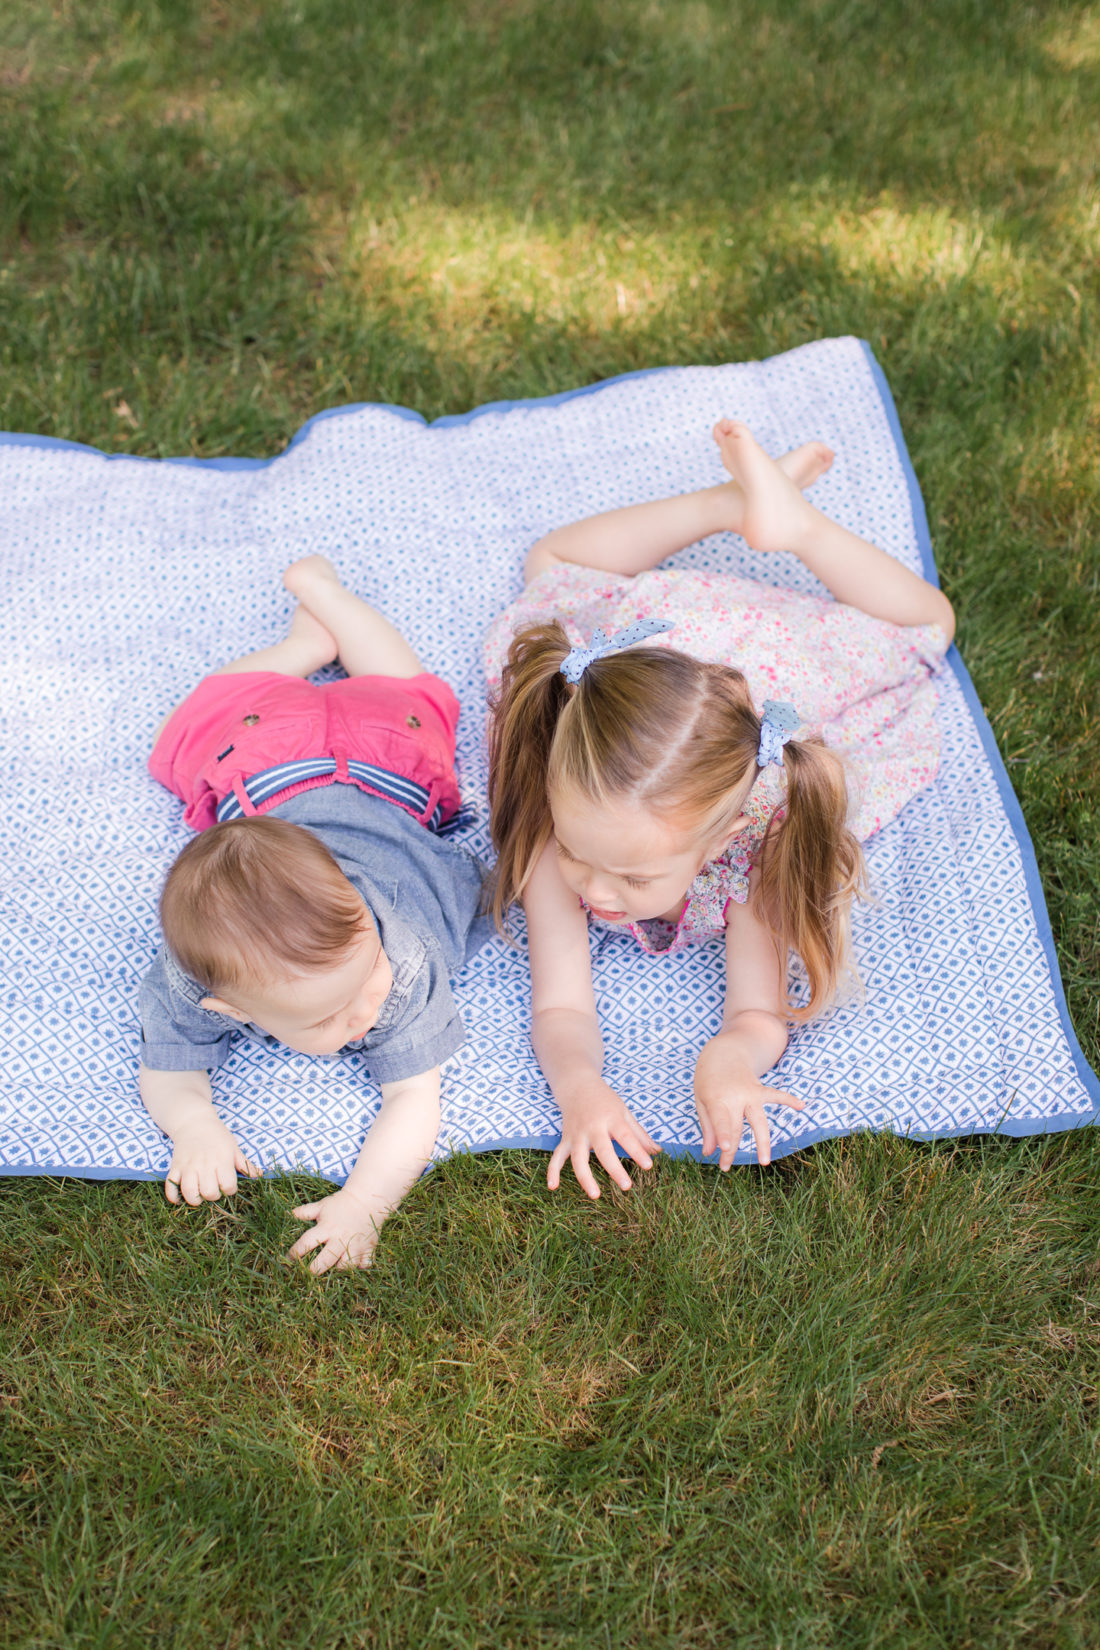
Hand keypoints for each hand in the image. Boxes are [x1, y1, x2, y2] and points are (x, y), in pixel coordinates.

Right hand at [164, 1117, 261, 1204]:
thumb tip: (259, 1175)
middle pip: (210, 1193)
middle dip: (213, 1196)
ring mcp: (188, 1167)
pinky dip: (173, 1196)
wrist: (193, 1121)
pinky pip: (170, 1187)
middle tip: (213, 1188)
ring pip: (190, 1193)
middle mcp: (204, 1165)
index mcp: (222, 1160)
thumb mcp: (234, 1147)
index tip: (227, 1184)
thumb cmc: (217, 1135)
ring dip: (195, 1199)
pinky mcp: (175, 1167)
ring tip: (199, 1193)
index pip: (228, 1187)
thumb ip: (245, 1164)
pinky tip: (180, 1198)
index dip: (230, 1189)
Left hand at [286, 1187, 381, 1274]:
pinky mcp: (368, 1248)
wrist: (368, 1199)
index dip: (295, 1253)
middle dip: (314, 1270)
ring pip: (345, 1266)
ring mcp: (355, 1245)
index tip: (289, 1259)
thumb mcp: (323, 1205)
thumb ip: (306, 1211)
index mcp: (326, 1228)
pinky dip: (359, 1266)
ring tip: (335, 1265)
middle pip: (324, 1262)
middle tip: (309, 1272)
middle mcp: (339, 1239)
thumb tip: (290, 1213)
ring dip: (338, 1268)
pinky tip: (355, 1262)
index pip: (305, 1244)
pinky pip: (364, 1264)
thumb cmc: (342, 1202)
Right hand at [549, 1079, 660, 1197]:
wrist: (577, 1086)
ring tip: (595, 1195)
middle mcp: (593, 1127)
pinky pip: (557, 1157)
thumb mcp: (624, 1112)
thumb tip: (657, 1152)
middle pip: (603, 1151)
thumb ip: (639, 1134)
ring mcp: (577, 1135)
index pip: (626, 1137)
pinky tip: (553, 1187)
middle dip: (614, 1169)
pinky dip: (553, 1171)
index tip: (648, 1166)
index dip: (637, 1152)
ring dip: (585, 1177)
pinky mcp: (566, 1139)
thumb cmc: (605, 1100)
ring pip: (579, 1158)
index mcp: (611, 1118)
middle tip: (626, 1186)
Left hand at [695, 1064, 803, 1168]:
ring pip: (759, 1121)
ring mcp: (750, 1093)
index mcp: (717, 1098)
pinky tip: (801, 1106)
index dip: (723, 1135)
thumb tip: (710, 1152)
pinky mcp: (761, 1090)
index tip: (725, 1149)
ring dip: (762, 1142)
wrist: (723, 1052)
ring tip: (765, 1161)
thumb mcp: (701, 1099)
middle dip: (731, 1149)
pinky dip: (789, 1099)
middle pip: (738, 1128)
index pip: (721, 1120)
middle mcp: (736, 1097)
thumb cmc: (708, 1079)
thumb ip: (707, 1126)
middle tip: (725, 1167)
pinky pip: (776, 1096)